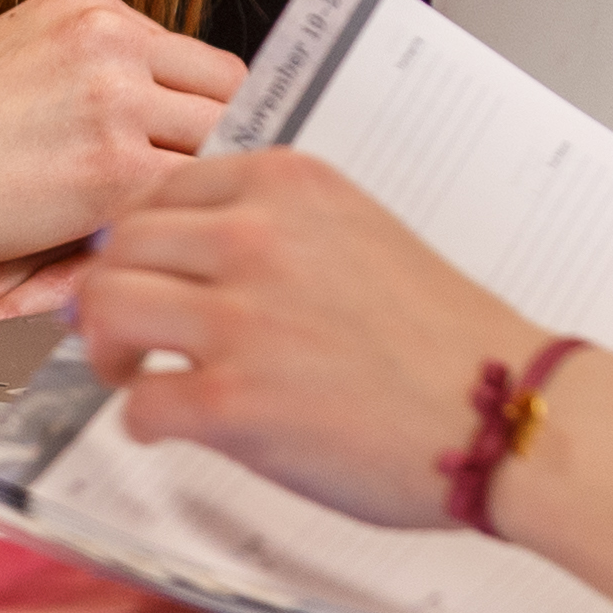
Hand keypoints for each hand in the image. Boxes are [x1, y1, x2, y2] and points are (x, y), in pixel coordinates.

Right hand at [0, 0, 244, 278]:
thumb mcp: (19, 52)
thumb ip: (95, 63)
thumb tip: (163, 103)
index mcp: (89, 0)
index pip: (193, 52)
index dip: (196, 105)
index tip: (187, 141)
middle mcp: (111, 35)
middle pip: (225, 87)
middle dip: (215, 138)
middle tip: (191, 185)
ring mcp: (117, 99)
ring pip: (220, 141)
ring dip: (200, 182)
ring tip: (167, 214)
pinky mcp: (116, 168)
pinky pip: (189, 195)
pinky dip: (176, 219)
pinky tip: (144, 234)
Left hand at [73, 151, 538, 529]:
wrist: (507, 413)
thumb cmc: (444, 337)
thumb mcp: (358, 231)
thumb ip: (277, 226)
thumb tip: (194, 252)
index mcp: (287, 185)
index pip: (161, 189)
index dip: (138, 237)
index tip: (140, 268)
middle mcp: (255, 238)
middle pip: (120, 246)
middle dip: (108, 290)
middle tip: (121, 327)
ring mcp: (240, 320)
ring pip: (108, 309)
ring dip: (106, 347)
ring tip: (130, 372)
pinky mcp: (235, 403)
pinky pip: (140, 401)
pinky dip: (140, 419)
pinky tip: (164, 427)